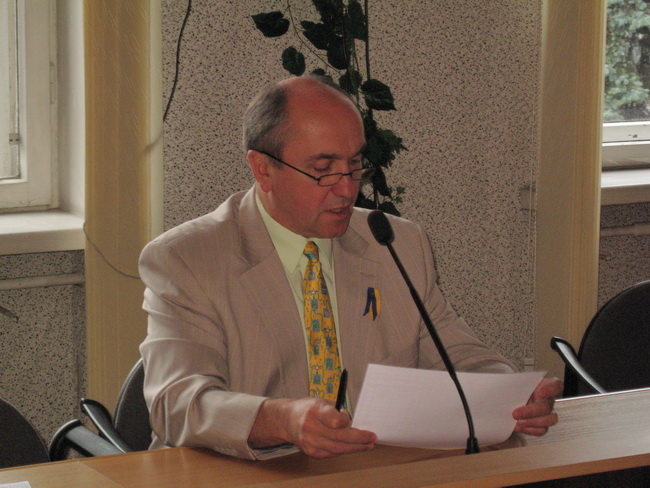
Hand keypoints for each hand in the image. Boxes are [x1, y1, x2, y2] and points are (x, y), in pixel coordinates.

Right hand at [249, 397, 376, 457]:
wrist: (287, 420)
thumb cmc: (308, 408)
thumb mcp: (322, 402)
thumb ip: (337, 412)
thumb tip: (355, 424)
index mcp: (314, 410)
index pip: (334, 420)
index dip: (346, 422)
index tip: (354, 421)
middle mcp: (311, 427)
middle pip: (339, 437)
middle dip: (359, 439)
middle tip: (372, 438)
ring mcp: (309, 441)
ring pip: (337, 449)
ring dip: (355, 448)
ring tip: (367, 445)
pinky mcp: (310, 451)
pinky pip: (331, 454)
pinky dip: (343, 451)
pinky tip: (351, 447)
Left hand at [512, 377, 562, 435]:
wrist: (516, 395)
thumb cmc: (520, 387)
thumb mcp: (518, 381)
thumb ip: (516, 383)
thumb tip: (505, 387)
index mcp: (547, 385)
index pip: (554, 385)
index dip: (548, 390)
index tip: (539, 394)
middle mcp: (549, 399)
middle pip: (546, 406)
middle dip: (531, 412)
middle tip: (516, 414)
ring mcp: (548, 412)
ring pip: (549, 420)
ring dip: (531, 422)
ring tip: (517, 422)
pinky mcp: (543, 423)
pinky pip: (541, 429)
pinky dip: (529, 429)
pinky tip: (518, 427)